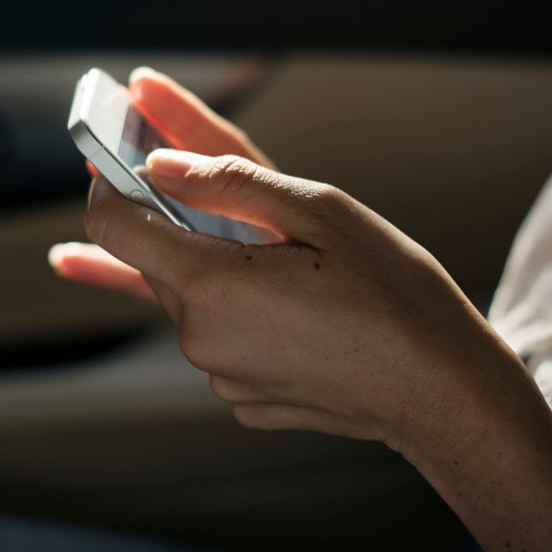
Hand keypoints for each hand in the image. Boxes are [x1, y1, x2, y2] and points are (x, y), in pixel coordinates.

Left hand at [76, 147, 510, 451]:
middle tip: (222, 191)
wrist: (440, 389)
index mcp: (209, 284)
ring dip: (218, 268)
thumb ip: (228, 182)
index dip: (111, 180)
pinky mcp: (245, 398)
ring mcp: (221, 375)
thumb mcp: (319, 211)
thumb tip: (159, 165)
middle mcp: (200, 337)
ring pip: (193, 300)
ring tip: (285, 259)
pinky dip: (244, 314)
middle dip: (177, 219)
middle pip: (155, 259)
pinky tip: (300, 308)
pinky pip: (225, 339)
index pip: (111, 223)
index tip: (127, 154)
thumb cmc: (393, 294)